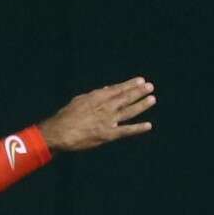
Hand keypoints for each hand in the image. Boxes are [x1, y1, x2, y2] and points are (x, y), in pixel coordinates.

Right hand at [41, 78, 155, 152]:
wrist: (60, 132)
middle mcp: (105, 107)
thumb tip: (106, 89)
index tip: (141, 80)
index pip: (118, 89)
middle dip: (139, 91)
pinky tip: (148, 125)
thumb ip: (95, 95)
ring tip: (152, 99)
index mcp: (97, 97)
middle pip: (126, 98)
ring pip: (129, 111)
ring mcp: (108, 120)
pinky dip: (137, 128)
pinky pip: (126, 131)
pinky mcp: (108, 134)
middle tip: (150, 86)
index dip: (130, 84)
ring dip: (141, 105)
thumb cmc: (66, 116)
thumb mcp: (79, 100)